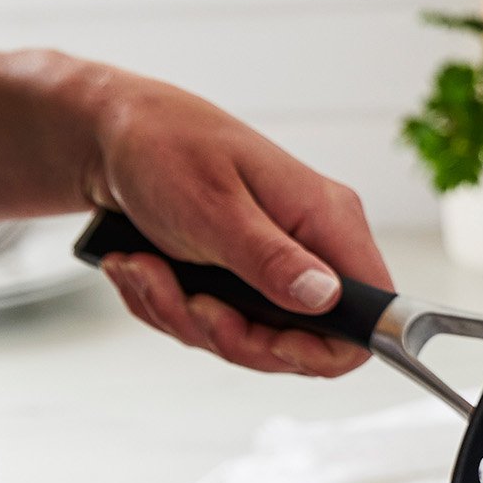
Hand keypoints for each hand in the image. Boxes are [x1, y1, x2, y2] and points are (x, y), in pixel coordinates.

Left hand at [81, 68, 389, 377]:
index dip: (330, 348)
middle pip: (305, 342)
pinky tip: (142, 268)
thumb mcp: (213, 206)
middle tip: (190, 304)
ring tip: (145, 269)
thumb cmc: (163, 146)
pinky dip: (169, 307)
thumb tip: (326, 298)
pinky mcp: (239, 280)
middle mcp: (311, 248)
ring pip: (250, 340)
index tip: (273, 344)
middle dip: (235, 337)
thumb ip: (270, 258)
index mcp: (327, 221)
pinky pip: (214, 326)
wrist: (111, 134)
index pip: (371, 312)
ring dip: (185, 318)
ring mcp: (275, 267)